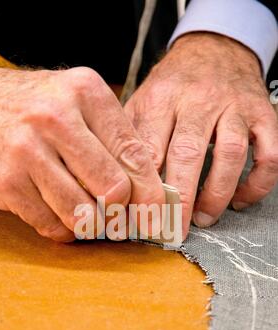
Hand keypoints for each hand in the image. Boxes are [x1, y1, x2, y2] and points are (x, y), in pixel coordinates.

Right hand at [0, 66, 163, 240]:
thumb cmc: (32, 107)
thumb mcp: (77, 102)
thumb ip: (113, 137)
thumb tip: (148, 187)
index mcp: (85, 92)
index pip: (134, 152)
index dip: (151, 192)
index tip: (156, 213)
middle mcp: (56, 118)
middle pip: (113, 188)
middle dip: (122, 213)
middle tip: (121, 218)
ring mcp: (28, 150)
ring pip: (82, 214)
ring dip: (92, 225)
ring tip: (91, 217)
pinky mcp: (7, 181)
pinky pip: (50, 224)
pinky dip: (63, 230)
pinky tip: (63, 217)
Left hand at [125, 33, 277, 238]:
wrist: (215, 48)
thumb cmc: (174, 83)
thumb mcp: (143, 98)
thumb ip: (131, 135)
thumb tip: (118, 181)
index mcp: (162, 99)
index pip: (149, 149)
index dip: (144, 189)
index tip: (140, 218)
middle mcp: (199, 100)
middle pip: (188, 153)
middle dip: (179, 199)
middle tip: (172, 230)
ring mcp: (234, 107)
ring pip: (230, 154)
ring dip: (216, 194)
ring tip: (203, 219)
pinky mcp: (262, 115)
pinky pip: (269, 155)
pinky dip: (256, 184)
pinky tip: (239, 201)